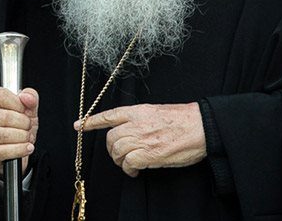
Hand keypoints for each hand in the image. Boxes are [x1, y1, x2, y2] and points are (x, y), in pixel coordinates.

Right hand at [0, 87, 38, 174]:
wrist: (17, 147)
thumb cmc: (19, 125)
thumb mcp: (28, 108)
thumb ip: (31, 97)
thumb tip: (27, 97)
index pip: (0, 96)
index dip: (18, 103)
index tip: (25, 110)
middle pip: (5, 117)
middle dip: (24, 123)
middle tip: (29, 126)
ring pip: (5, 135)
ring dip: (23, 137)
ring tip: (27, 137)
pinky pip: (3, 151)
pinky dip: (20, 150)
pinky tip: (27, 147)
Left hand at [76, 102, 205, 176]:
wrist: (202, 126)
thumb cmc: (184, 120)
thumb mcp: (157, 111)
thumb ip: (141, 119)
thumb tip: (131, 131)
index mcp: (138, 111)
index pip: (109, 115)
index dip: (92, 121)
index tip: (79, 126)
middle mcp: (136, 123)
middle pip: (111, 138)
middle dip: (112, 149)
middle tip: (120, 156)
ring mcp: (142, 138)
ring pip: (117, 151)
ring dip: (120, 160)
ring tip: (129, 164)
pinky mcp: (149, 154)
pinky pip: (128, 163)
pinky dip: (129, 169)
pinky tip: (135, 171)